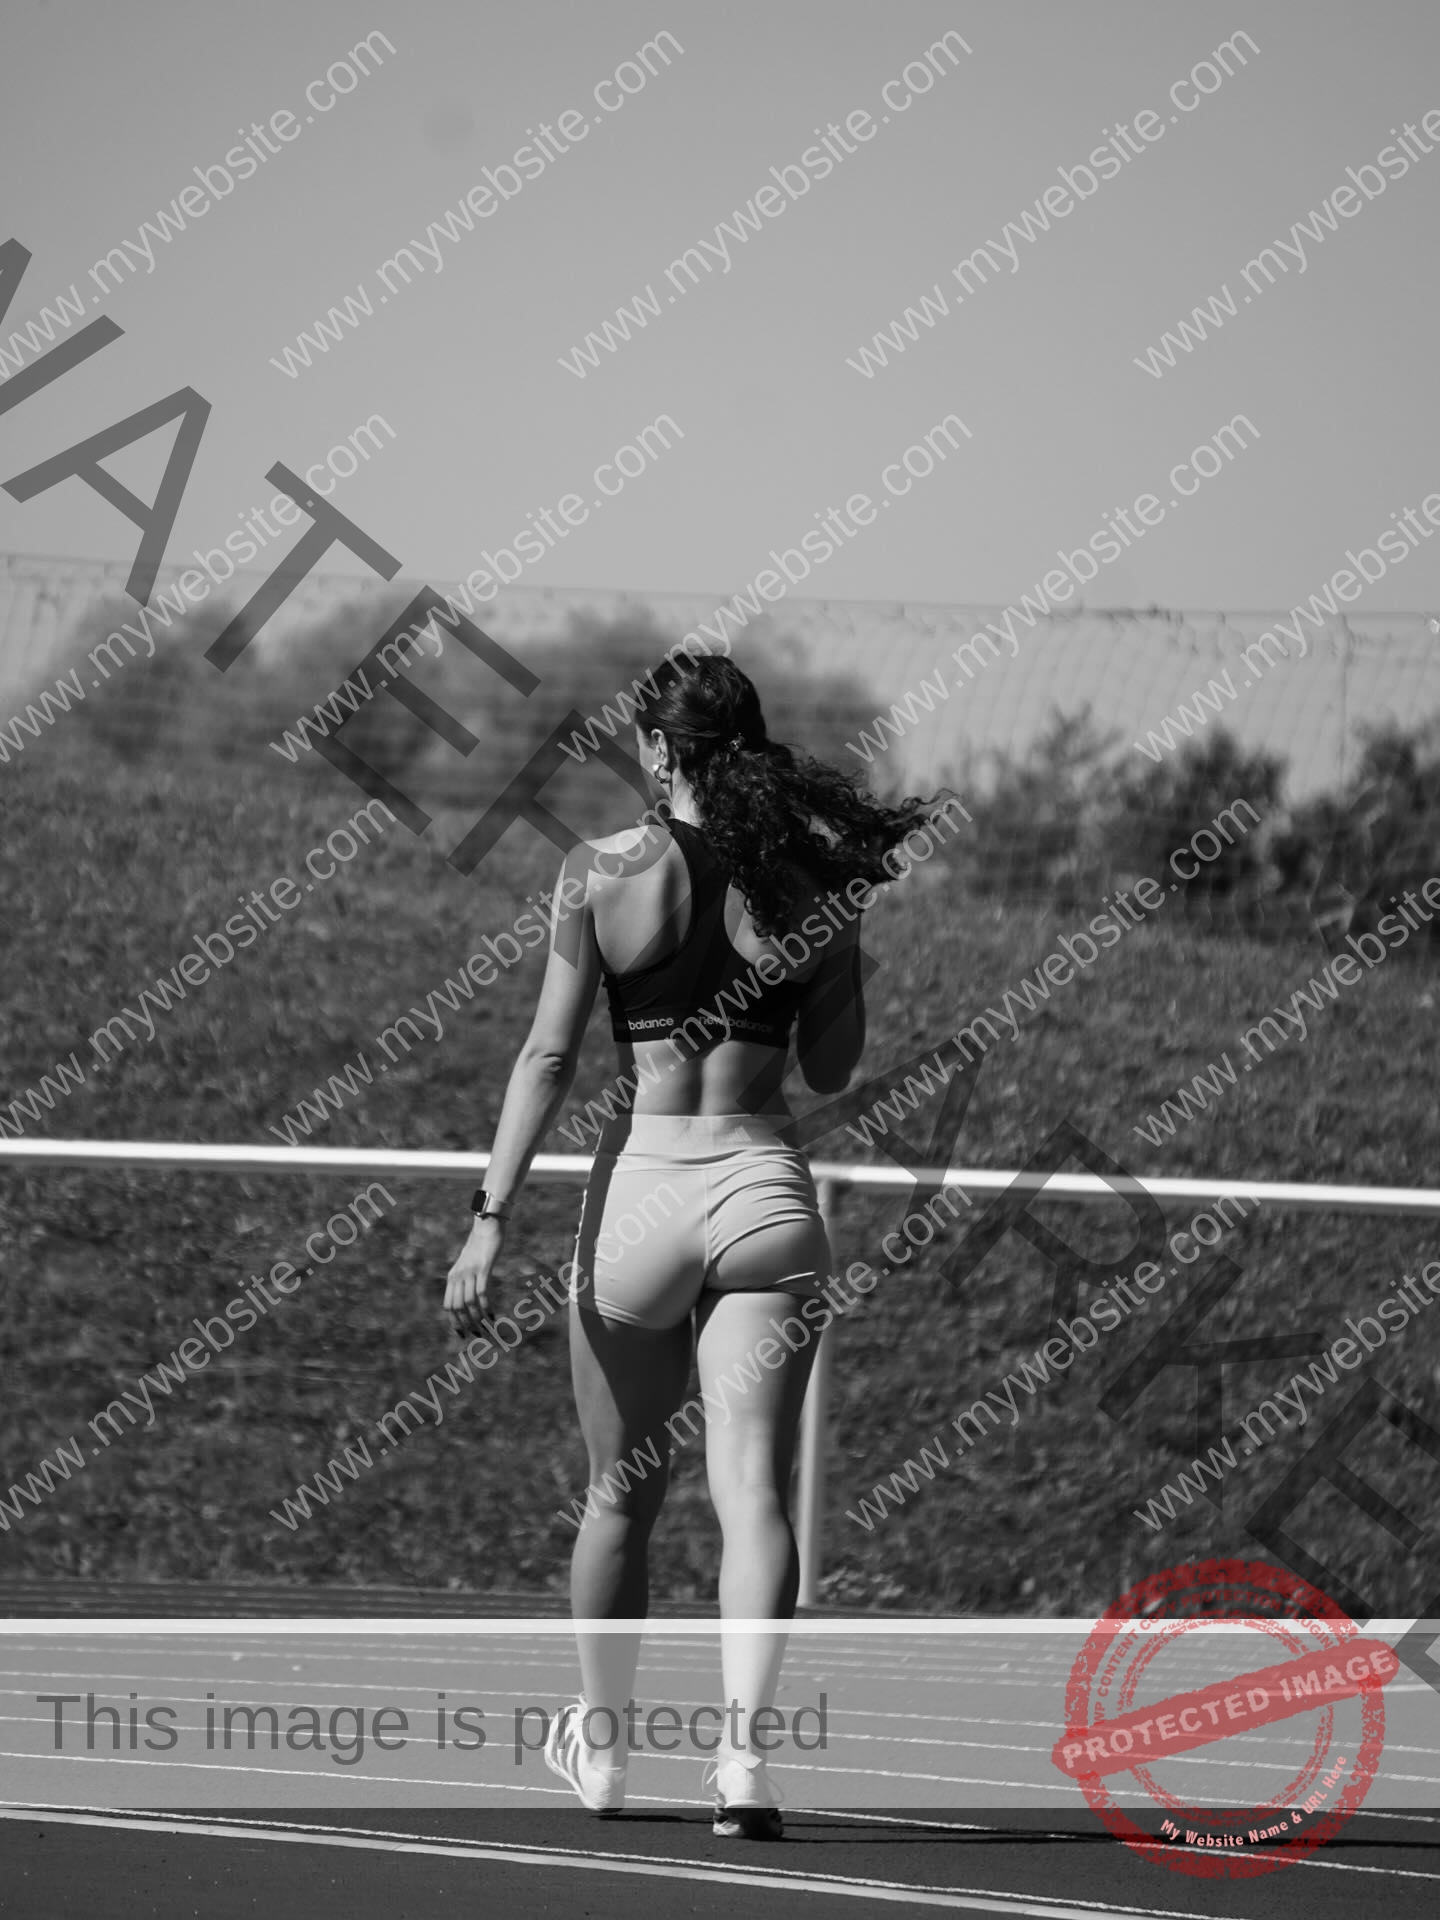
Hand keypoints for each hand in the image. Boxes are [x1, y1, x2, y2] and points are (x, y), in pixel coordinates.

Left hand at [444, 1217, 504, 1336]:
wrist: (487, 1226)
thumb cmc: (479, 1246)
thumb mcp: (467, 1264)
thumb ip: (465, 1278)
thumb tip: (467, 1296)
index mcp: (452, 1277)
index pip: (448, 1306)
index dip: (454, 1322)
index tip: (464, 1334)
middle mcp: (458, 1275)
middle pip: (457, 1307)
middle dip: (467, 1324)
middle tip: (479, 1335)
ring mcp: (470, 1272)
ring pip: (470, 1303)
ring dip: (478, 1319)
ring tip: (488, 1329)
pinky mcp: (483, 1268)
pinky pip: (482, 1293)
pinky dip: (487, 1307)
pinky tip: (493, 1316)